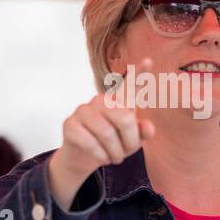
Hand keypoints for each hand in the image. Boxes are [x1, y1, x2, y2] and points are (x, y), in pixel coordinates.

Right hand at [47, 56, 156, 209]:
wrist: (82, 158)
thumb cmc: (110, 145)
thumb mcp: (130, 141)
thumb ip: (141, 133)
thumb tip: (149, 127)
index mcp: (118, 102)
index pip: (130, 85)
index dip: (139, 73)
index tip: (149, 60)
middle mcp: (101, 101)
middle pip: (124, 119)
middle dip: (130, 142)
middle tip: (126, 154)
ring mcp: (83, 110)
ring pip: (107, 133)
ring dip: (115, 152)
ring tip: (115, 158)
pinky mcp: (70, 124)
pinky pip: (90, 142)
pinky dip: (100, 155)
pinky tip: (101, 158)